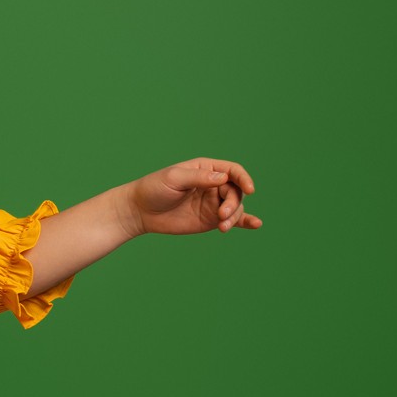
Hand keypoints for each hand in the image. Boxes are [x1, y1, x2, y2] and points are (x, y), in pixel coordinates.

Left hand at [125, 159, 261, 236]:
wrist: (140, 211)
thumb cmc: (154, 189)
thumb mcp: (174, 179)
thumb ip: (198, 178)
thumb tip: (223, 178)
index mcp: (206, 169)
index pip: (233, 171)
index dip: (244, 179)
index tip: (249, 190)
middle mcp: (214, 185)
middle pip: (236, 192)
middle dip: (233, 205)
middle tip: (220, 216)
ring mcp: (213, 203)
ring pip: (235, 208)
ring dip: (234, 217)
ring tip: (222, 227)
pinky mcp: (210, 219)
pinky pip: (233, 220)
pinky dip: (245, 222)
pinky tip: (256, 224)